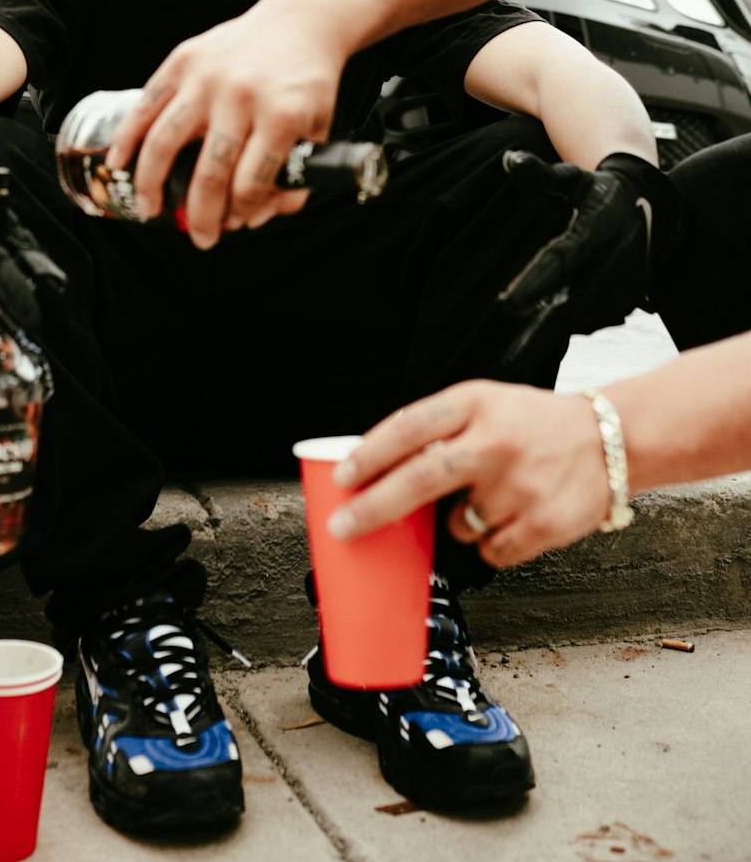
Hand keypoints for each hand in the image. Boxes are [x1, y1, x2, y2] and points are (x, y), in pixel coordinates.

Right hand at [106, 0, 345, 248]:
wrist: (299, 22)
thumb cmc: (307, 82)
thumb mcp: (318, 130)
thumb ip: (296, 176)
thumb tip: (260, 215)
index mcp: (281, 116)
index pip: (251, 184)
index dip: (242, 213)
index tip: (238, 222)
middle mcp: (241, 97)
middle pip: (208, 172)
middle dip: (201, 216)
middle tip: (200, 238)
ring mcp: (208, 77)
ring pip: (166, 142)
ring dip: (152, 184)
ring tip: (150, 209)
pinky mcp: (183, 60)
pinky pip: (145, 105)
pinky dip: (127, 138)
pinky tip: (118, 163)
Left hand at [327, 380, 611, 566]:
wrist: (613, 439)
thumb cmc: (535, 424)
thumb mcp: (486, 405)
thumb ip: (441, 430)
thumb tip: (379, 473)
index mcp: (477, 403)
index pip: (410, 426)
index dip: (370, 454)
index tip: (342, 477)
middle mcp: (496, 442)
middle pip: (419, 479)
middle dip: (373, 508)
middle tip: (343, 528)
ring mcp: (520, 486)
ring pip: (457, 524)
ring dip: (460, 520)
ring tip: (493, 495)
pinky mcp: (543, 525)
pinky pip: (490, 550)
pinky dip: (492, 541)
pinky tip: (514, 516)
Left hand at [491, 149, 682, 372]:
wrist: (650, 205)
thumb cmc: (600, 191)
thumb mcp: (571, 179)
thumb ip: (539, 174)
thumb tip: (508, 159)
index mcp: (595, 230)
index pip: (560, 261)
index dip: (534, 284)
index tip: (505, 304)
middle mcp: (613, 261)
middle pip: (571, 304)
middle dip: (540, 331)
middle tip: (508, 356)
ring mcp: (625, 285)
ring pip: (583, 318)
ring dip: (552, 334)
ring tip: (518, 352)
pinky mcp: (630, 301)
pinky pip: (595, 321)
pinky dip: (571, 327)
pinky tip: (546, 333)